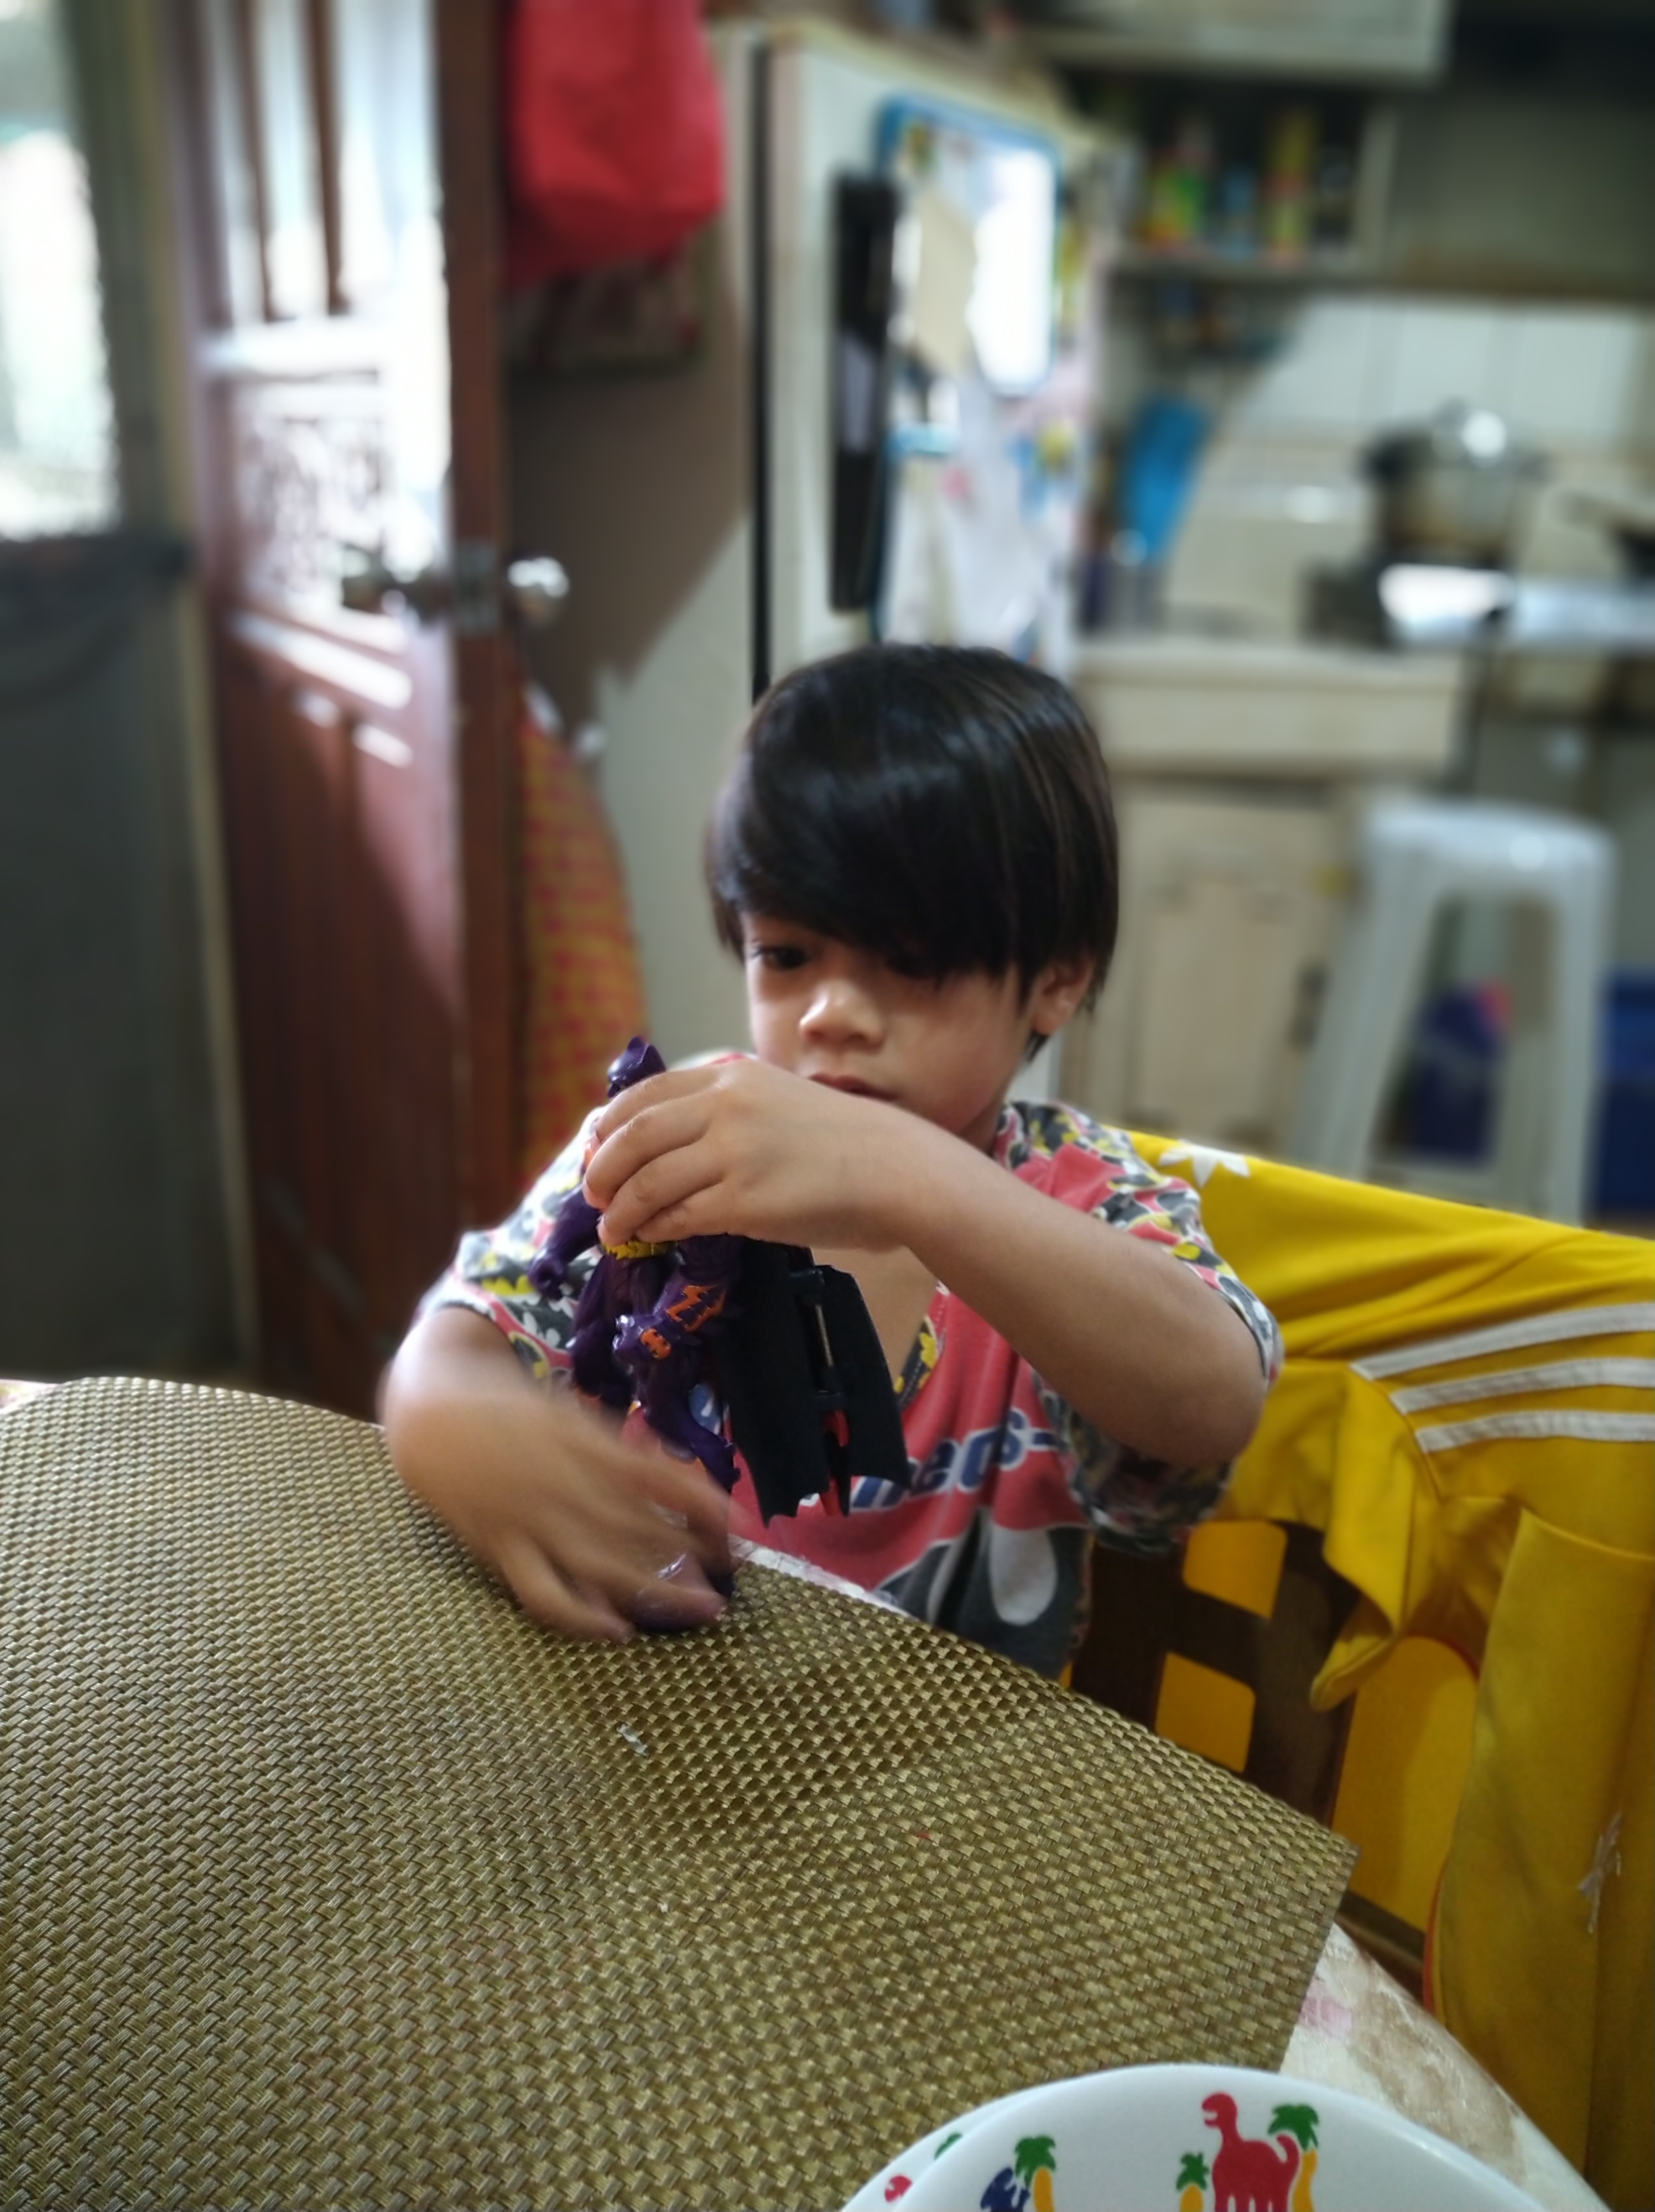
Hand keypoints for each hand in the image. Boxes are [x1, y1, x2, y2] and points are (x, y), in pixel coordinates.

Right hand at [384, 1309, 731, 1639]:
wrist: (430, 1417)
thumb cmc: (509, 1414)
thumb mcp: (570, 1415)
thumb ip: (620, 1448)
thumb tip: (678, 1479)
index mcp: (587, 1445)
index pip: (662, 1479)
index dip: (706, 1505)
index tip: (742, 1526)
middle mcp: (565, 1485)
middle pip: (644, 1527)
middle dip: (696, 1553)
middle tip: (735, 1573)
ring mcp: (533, 1520)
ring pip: (605, 1566)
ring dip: (659, 1591)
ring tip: (703, 1611)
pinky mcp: (503, 1550)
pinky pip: (545, 1593)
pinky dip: (583, 1617)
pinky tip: (619, 1631)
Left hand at [583, 1058, 925, 1251]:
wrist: (896, 1168)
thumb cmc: (842, 1140)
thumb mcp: (776, 1099)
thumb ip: (725, 1109)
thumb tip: (667, 1141)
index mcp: (730, 1078)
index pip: (643, 1096)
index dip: (608, 1127)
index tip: (595, 1150)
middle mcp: (724, 1108)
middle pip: (634, 1136)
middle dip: (602, 1169)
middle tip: (594, 1194)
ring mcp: (732, 1154)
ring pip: (648, 1181)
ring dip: (621, 1209)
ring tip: (614, 1228)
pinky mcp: (744, 1202)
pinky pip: (679, 1216)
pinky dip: (655, 1228)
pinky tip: (650, 1236)